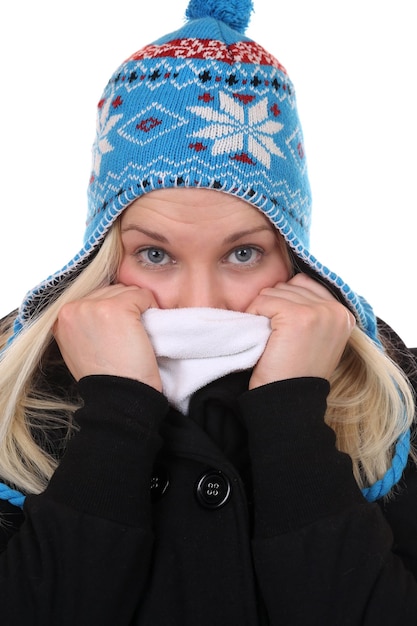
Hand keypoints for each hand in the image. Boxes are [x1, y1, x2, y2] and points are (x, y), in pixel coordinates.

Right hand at [53, 284, 161, 390]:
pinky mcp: (116, 308)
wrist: (119, 399)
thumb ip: (83, 324)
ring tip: (135, 336)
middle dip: (125, 308)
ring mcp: (93, 306)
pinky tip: (145, 332)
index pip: (94, 296)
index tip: (116, 334)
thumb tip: (102, 306)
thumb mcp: (80, 348)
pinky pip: (143, 295)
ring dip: (138, 309)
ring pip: (127, 290)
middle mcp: (71, 309)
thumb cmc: (107, 378)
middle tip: (128, 337)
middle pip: (110, 290)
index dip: (112, 312)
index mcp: (60, 319)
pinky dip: (151, 309)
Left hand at [246, 274, 355, 388]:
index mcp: (343, 313)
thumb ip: (311, 310)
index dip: (284, 302)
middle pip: (287, 286)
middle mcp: (336, 310)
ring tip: (270, 339)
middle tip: (275, 337)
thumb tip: (287, 282)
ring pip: (274, 292)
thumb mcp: (315, 338)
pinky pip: (263, 301)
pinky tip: (262, 338)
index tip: (282, 330)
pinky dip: (254, 316)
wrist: (288, 402)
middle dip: (273, 308)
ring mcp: (318, 312)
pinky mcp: (297, 316)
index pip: (303, 283)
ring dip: (263, 312)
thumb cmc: (294, 372)